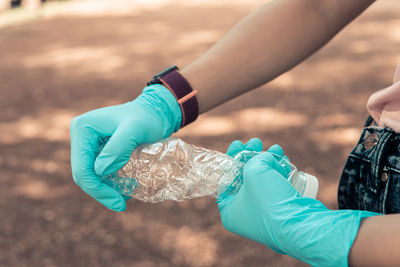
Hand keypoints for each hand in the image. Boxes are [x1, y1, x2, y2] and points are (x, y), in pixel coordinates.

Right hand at [70, 84, 180, 210]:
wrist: (155, 112)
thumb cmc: (147, 119)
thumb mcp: (135, 130)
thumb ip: (117, 148)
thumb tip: (99, 171)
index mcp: (82, 128)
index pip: (83, 168)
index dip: (98, 189)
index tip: (119, 203)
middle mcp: (80, 135)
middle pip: (83, 173)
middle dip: (101, 191)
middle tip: (121, 204)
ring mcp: (87, 142)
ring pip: (90, 175)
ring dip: (105, 188)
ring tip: (125, 196)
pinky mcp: (96, 149)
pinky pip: (98, 171)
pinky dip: (109, 182)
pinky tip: (125, 187)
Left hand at [218, 141, 378, 265]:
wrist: (301, 225)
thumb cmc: (270, 202)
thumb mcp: (254, 172)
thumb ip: (255, 159)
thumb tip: (266, 157)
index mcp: (230, 211)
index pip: (225, 179)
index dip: (232, 158)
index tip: (238, 143)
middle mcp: (245, 214)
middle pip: (245, 178)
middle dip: (252, 157)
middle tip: (257, 142)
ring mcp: (265, 214)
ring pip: (263, 180)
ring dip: (269, 162)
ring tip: (275, 149)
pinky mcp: (282, 212)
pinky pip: (277, 187)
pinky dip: (280, 173)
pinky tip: (284, 159)